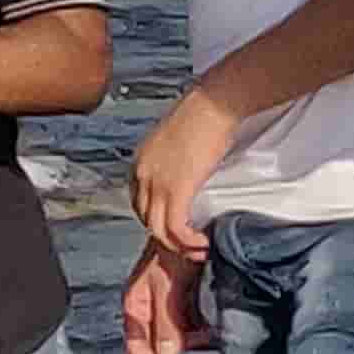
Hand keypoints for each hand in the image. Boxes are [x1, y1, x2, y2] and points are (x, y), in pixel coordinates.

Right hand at [120, 241, 211, 353]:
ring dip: (195, 337)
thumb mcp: (167, 282)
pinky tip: (213, 315)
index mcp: (136, 302)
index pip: (138, 346)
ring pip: (178, 335)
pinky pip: (191, 323)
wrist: (191, 224)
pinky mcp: (183, 299)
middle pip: (160, 344)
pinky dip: (203, 326)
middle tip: (202, 340)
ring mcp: (167, 304)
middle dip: (181, 348)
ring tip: (211, 323)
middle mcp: (149, 306)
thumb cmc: (172, 244)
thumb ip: (166, 318)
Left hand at [132, 83, 241, 259]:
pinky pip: (174, 229)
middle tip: (189, 244)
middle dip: (167, 237)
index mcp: (141, 161)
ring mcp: (156, 182)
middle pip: (145, 218)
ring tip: (198, 249)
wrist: (215, 103)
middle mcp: (142, 173)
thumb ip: (175, 161)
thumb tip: (187, 174)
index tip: (177, 226)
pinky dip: (187, 242)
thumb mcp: (179, 141)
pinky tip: (202, 243)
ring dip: (178, 246)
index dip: (157, 218)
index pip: (139, 202)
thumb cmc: (205, 115)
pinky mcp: (176, 189)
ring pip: (157, 230)